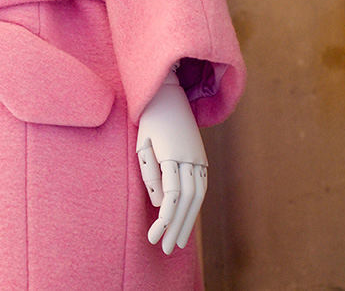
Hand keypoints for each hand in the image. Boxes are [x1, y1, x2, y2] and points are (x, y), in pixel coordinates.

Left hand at [136, 70, 207, 254]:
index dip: (164, 219)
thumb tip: (157, 202)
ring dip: (188, 220)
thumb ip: (149, 174)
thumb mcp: (142, 144)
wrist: (168, 94)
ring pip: (198, 196)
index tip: (154, 237)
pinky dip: (195, 206)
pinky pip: (202, 186)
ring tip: (178, 241)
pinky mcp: (201, 157)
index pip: (172, 194)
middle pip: (188, 200)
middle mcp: (190, 157)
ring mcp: (199, 157)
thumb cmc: (149, 119)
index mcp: (172, 153)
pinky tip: (187, 219)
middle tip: (166, 249)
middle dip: (177, 227)